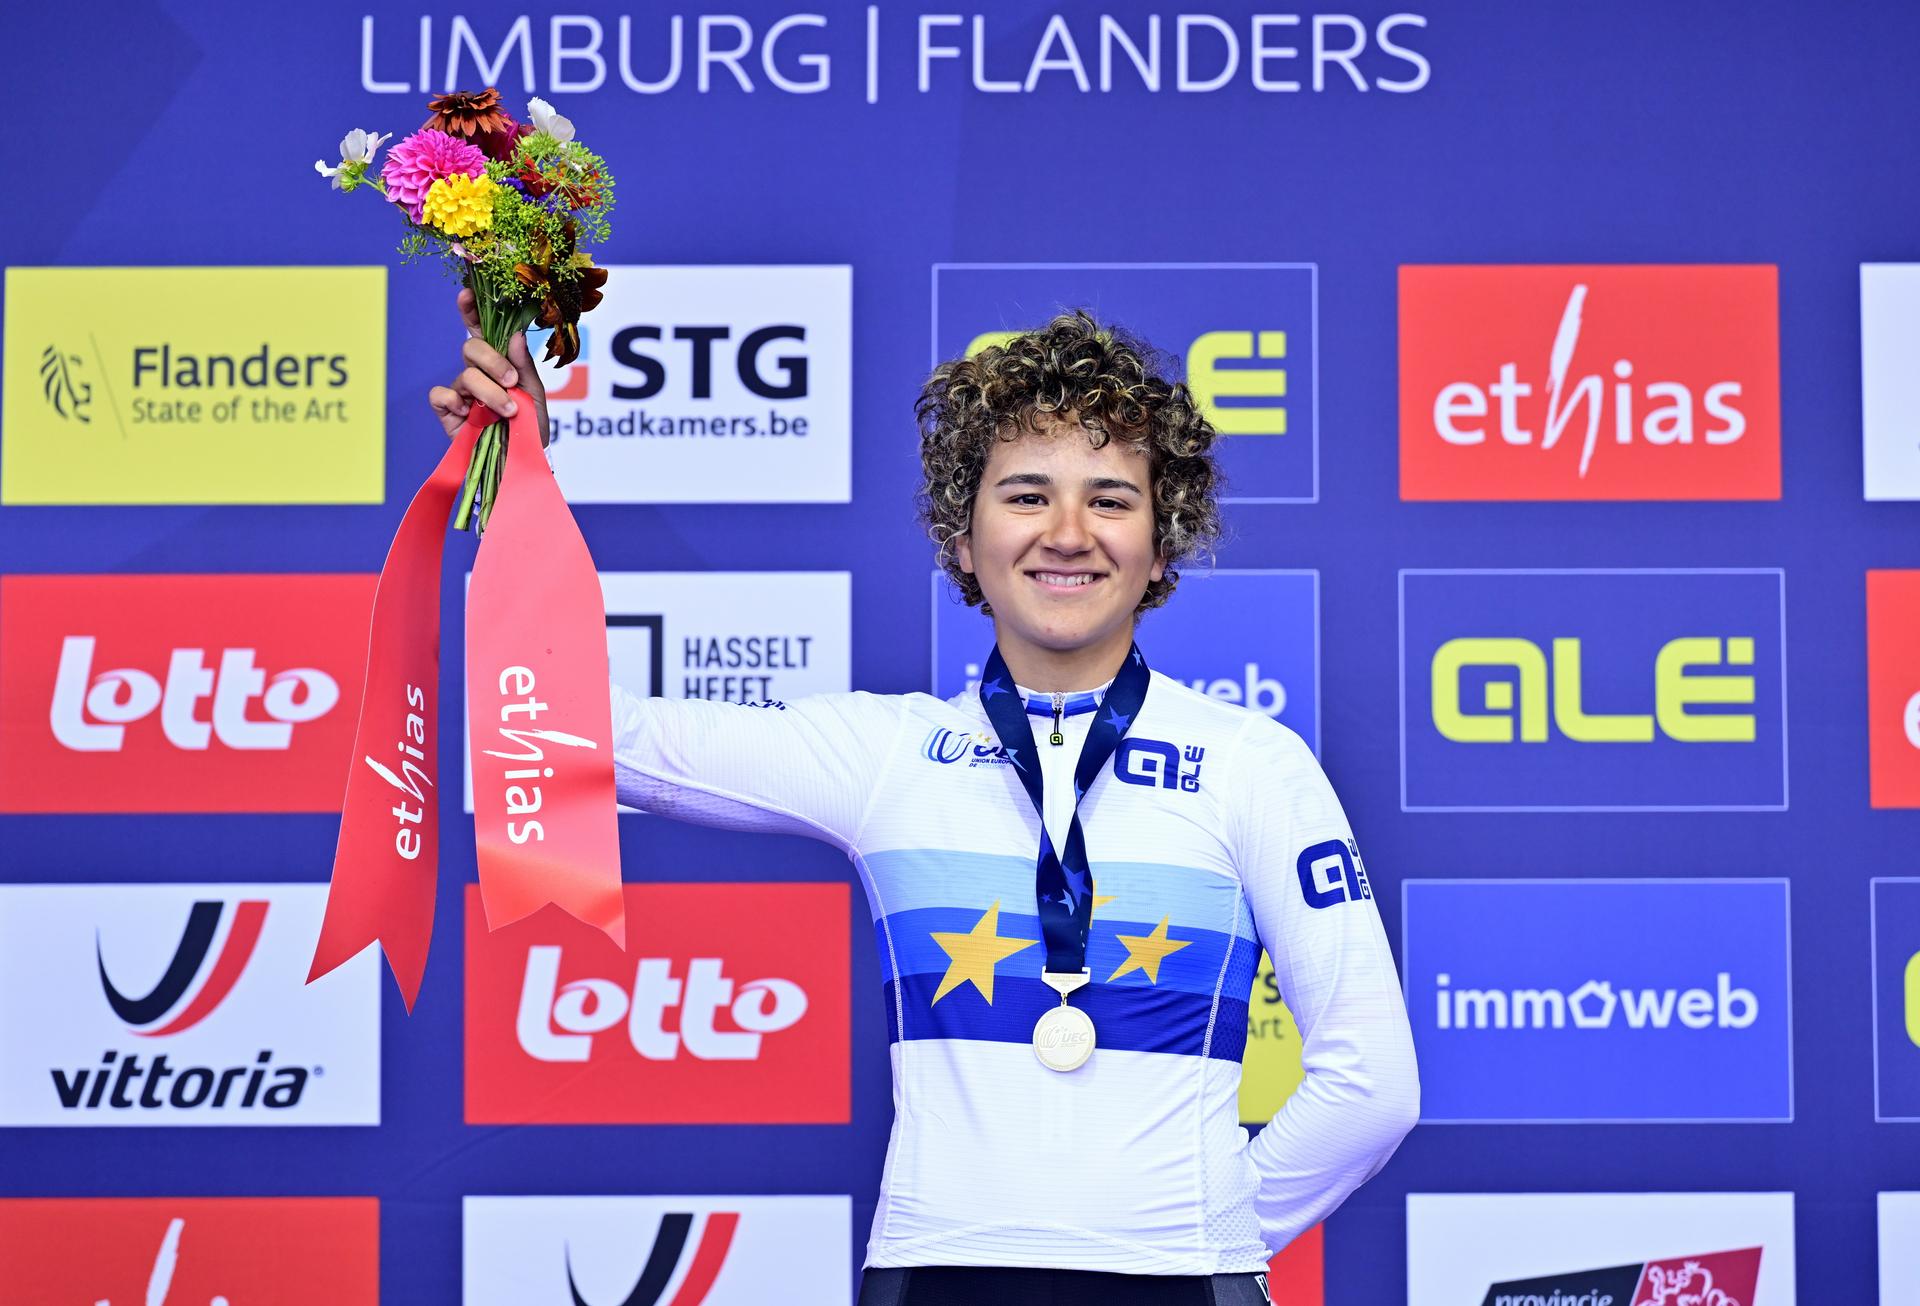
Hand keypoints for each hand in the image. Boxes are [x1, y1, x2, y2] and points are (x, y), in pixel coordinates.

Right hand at [427, 288, 552, 446]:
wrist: (524, 461)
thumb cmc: (531, 427)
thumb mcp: (534, 395)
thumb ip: (523, 365)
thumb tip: (514, 334)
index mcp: (499, 362)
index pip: (481, 329)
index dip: (471, 309)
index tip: (467, 292)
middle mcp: (478, 373)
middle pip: (471, 347)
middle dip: (493, 362)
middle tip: (511, 381)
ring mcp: (462, 392)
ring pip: (465, 375)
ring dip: (489, 393)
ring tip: (508, 411)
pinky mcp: (448, 413)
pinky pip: (440, 395)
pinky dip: (454, 402)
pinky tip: (471, 415)